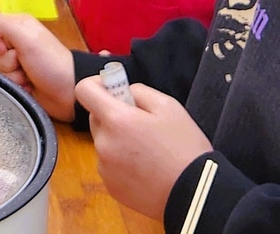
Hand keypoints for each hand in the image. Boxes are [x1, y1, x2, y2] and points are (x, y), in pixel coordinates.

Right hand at [0, 13, 74, 119]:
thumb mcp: (27, 38)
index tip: (6, 48)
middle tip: (21, 62)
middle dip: (2, 61)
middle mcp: (11, 40)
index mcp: (14, 25)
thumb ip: (1, 25)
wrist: (69, 92)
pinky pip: (0, 80)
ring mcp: (13, 61)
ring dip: (10, 74)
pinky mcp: (14, 78)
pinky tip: (26, 85)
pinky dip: (13, 84)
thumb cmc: (50, 61)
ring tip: (27, 76)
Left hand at [78, 78, 212, 219]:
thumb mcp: (168, 106)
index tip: (112, 88)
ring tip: (149, 150)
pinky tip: (146, 168)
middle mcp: (104, 144)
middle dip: (113, 115)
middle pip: (96, 119)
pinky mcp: (111, 187)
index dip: (96, 84)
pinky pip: (110, 165)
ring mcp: (105, 168)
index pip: (84, 91)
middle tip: (141, 122)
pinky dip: (122, 162)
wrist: (195, 195)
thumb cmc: (185, 148)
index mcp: (116, 120)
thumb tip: (124, 92)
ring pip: (104, 143)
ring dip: (118, 140)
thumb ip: (139, 91)